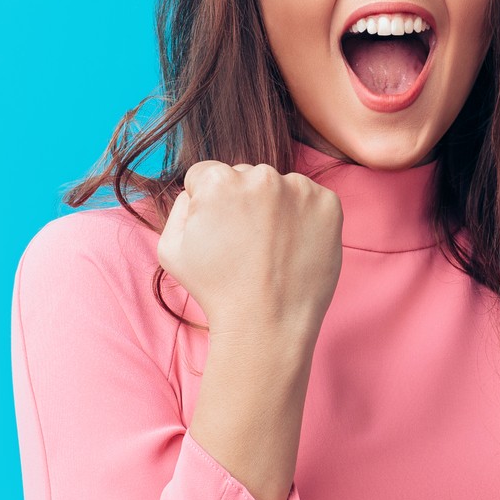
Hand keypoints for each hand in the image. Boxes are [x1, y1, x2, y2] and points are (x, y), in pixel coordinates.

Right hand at [156, 162, 344, 338]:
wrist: (267, 323)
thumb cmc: (217, 290)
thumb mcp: (171, 248)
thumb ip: (179, 206)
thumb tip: (197, 191)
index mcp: (219, 180)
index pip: (208, 175)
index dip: (208, 205)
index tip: (218, 233)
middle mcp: (261, 175)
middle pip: (246, 177)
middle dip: (243, 203)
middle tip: (246, 245)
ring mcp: (300, 189)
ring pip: (280, 187)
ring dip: (275, 208)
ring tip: (271, 250)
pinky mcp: (329, 204)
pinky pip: (311, 200)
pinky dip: (304, 218)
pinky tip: (293, 247)